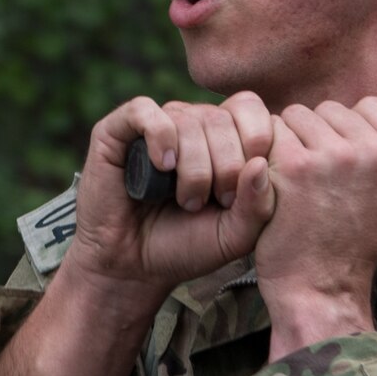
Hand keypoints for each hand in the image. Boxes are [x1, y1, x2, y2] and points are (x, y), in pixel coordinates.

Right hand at [63, 92, 277, 303]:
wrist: (134, 267)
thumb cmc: (190, 246)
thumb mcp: (237, 234)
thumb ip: (260, 204)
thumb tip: (260, 163)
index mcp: (226, 135)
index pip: (251, 108)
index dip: (255, 144)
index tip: (243, 190)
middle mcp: (192, 122)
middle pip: (222, 117)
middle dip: (226, 165)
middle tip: (216, 201)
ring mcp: (156, 123)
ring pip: (188, 119)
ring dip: (194, 167)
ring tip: (188, 201)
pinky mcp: (117, 130)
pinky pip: (145, 111)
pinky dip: (160, 137)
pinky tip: (163, 166)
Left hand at [252, 98, 376, 357]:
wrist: (324, 289)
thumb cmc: (352, 246)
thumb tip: (361, 116)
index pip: (370, 106)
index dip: (348, 128)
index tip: (340, 159)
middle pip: (331, 109)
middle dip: (317, 134)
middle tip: (314, 176)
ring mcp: (338, 156)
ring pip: (298, 116)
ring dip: (289, 141)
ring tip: (294, 179)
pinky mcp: (297, 165)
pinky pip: (272, 133)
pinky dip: (266, 155)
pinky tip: (273, 183)